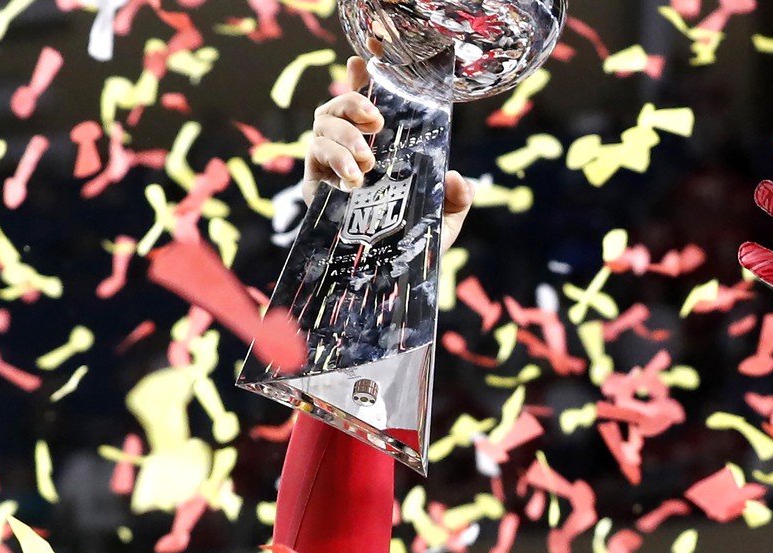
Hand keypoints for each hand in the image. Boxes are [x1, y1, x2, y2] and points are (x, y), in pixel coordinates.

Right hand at [305, 56, 472, 251]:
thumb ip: (455, 199)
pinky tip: (355, 178)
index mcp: (382, 144)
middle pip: (339, 104)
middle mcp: (352, 146)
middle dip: (354, 102)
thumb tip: (457, 178)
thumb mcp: (443, 219)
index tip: (366, 56)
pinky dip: (334, 158)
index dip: (364, 74)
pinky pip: (315, 153)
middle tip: (377, 122)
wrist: (389, 276)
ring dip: (345, 135)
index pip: (369, 100)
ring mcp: (330, 162)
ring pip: (323, 123)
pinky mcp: (315, 182)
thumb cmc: (414, 240)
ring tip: (368, 162)